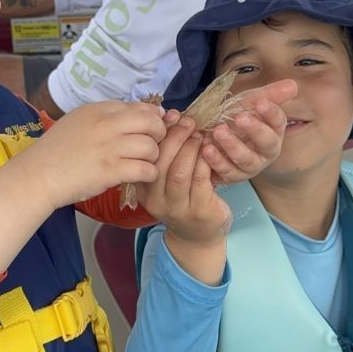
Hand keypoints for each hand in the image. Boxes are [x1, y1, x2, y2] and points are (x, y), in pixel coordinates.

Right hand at [32, 100, 166, 208]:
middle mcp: (106, 125)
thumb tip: (133, 115)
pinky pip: (145, 169)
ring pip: (150, 147)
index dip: (151, 117)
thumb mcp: (78, 121)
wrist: (38, 174)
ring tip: (145, 162)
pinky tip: (141, 176)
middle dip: (159, 134)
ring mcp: (109, 147)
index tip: (153, 127)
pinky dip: (149, 173)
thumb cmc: (56, 150)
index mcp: (98, 110)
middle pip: (150, 122)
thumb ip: (104, 117)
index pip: (138, 107)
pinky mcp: (110, 170)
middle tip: (154, 144)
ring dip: (153, 156)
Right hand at [135, 117, 230, 283]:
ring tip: (200, 134)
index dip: (158, 133)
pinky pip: (200, 181)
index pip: (145, 156)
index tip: (171, 115)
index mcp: (142, 187)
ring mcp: (176, 208)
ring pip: (180, 172)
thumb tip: (171, 115)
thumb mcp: (167, 177)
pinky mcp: (198, 212)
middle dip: (176, 137)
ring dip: (191, 148)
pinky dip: (205, 161)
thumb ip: (166, 151)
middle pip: (161, 163)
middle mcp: (154, 200)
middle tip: (189, 122)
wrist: (199, 236)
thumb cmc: (183, 198)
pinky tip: (210, 150)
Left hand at [201, 79, 296, 183]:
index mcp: (273, 131)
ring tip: (218, 131)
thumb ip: (269, 94)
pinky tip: (206, 148)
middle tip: (240, 118)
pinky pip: (227, 172)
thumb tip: (293, 85)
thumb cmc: (234, 117)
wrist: (210, 134)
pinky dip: (216, 160)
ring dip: (232, 145)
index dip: (271, 112)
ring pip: (246, 160)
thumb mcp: (249, 102)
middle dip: (255, 130)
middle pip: (267, 144)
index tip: (260, 102)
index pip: (278, 122)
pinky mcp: (232, 176)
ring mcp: (250, 166)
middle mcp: (266, 151)